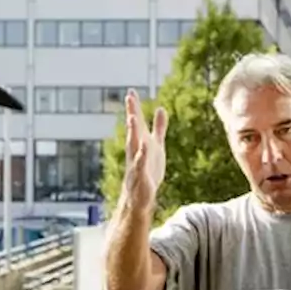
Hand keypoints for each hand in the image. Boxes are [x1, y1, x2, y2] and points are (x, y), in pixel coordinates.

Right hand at [122, 88, 167, 209]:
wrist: (140, 198)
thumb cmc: (147, 170)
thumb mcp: (156, 146)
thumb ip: (158, 127)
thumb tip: (161, 108)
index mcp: (140, 142)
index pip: (137, 123)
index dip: (134, 107)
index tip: (131, 91)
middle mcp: (136, 150)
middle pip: (134, 129)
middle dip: (132, 113)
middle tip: (129, 97)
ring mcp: (136, 163)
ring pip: (133, 145)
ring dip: (132, 131)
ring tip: (132, 117)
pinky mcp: (140, 177)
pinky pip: (140, 165)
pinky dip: (142, 156)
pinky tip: (144, 146)